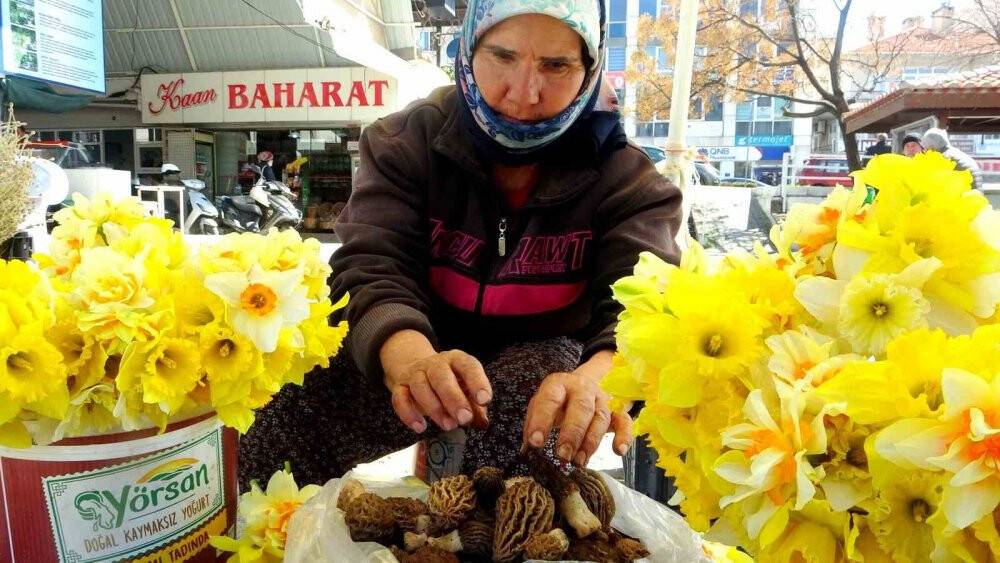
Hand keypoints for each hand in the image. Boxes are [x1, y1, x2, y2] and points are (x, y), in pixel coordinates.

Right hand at [381, 330, 491, 433]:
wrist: (419, 370)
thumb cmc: (450, 383)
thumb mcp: (465, 389)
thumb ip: (475, 406)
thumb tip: (482, 423)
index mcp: (457, 360)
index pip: (468, 366)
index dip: (477, 382)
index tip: (484, 400)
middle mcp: (435, 363)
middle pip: (441, 376)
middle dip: (453, 398)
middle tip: (464, 418)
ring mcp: (416, 373)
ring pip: (420, 386)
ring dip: (435, 408)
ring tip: (448, 425)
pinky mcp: (400, 386)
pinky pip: (400, 398)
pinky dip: (408, 414)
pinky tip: (420, 427)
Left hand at [522, 351, 632, 466]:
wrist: (581, 385)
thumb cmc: (557, 401)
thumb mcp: (541, 405)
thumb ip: (533, 425)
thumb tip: (528, 451)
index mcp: (558, 384)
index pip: (550, 399)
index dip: (542, 420)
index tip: (536, 443)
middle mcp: (582, 389)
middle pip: (581, 408)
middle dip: (572, 433)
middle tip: (562, 456)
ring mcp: (601, 399)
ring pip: (600, 418)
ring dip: (590, 442)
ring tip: (578, 462)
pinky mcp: (616, 411)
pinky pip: (624, 422)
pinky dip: (624, 436)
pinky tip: (618, 451)